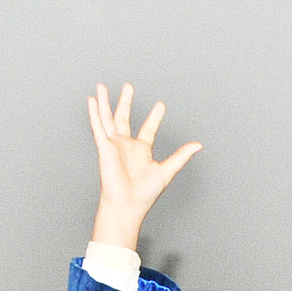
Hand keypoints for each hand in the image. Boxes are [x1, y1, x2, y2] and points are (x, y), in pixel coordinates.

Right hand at [86, 83, 200, 251]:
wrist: (128, 204)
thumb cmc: (145, 193)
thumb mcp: (167, 170)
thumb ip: (181, 156)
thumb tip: (199, 145)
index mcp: (141, 150)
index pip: (148, 129)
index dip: (155, 117)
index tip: (160, 105)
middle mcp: (126, 145)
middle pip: (124, 117)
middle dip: (126, 101)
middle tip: (129, 86)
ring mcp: (113, 145)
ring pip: (107, 118)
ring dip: (105, 102)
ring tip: (103, 86)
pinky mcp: (104, 147)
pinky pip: (97, 126)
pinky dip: (94, 113)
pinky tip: (92, 100)